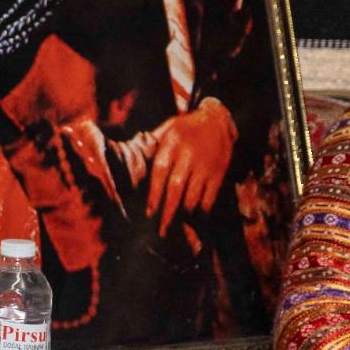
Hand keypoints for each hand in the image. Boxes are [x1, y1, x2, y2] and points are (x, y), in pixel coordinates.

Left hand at [145, 98, 237, 236]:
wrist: (218, 120)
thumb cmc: (186, 126)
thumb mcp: (167, 128)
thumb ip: (151, 143)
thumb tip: (130, 155)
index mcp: (172, 145)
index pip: (160, 172)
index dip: (154, 194)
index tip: (149, 212)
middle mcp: (189, 156)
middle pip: (176, 188)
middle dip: (168, 210)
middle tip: (161, 229)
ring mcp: (205, 166)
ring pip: (194, 195)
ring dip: (184, 212)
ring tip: (176, 225)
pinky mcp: (219, 172)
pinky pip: (211, 195)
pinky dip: (203, 208)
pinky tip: (196, 217)